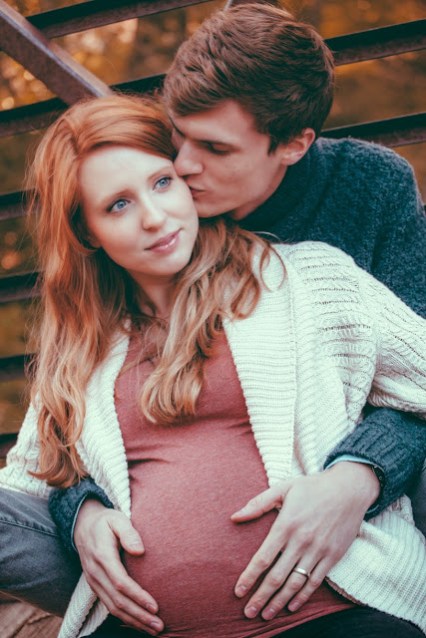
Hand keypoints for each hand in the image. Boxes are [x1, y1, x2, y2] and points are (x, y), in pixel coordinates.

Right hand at [74, 499, 163, 634]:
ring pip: (113, 608)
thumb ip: (129, 532)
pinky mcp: (96, 586)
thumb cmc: (106, 521)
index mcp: (102, 557)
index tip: (155, 606)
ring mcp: (94, 582)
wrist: (83, 525)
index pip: (121, 583)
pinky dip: (124, 617)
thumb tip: (140, 551)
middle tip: (159, 626)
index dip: (138, 596)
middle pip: (117, 601)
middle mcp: (95, 573)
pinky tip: (138, 623)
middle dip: (139, 616)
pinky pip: (109, 606)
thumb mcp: (117, 519)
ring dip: (133, 621)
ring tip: (153, 630)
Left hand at [231, 462, 379, 619]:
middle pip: (277, 576)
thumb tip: (234, 517)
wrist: (349, 489)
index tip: (238, 591)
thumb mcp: (283, 488)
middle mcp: (301, 541)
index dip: (249, 577)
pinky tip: (291, 605)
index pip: (263, 558)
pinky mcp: (332, 556)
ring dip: (279, 601)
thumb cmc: (312, 488)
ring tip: (266, 614)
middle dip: (261, 597)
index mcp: (286, 524)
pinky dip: (303, 596)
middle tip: (248, 613)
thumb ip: (258, 503)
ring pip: (295, 583)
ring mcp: (318, 550)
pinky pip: (315, 581)